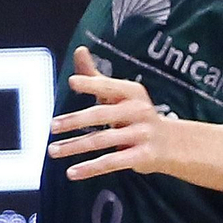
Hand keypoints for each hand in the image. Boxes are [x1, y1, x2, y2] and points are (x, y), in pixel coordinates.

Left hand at [46, 47, 180, 180]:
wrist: (170, 143)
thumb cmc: (135, 115)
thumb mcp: (120, 95)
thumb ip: (96, 76)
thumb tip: (79, 50)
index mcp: (133, 92)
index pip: (109, 85)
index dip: (91, 83)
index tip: (71, 82)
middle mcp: (139, 110)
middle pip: (102, 114)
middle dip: (75, 120)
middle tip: (52, 126)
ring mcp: (142, 134)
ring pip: (102, 140)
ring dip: (74, 146)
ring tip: (53, 150)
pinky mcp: (142, 156)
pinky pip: (111, 163)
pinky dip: (90, 168)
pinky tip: (72, 172)